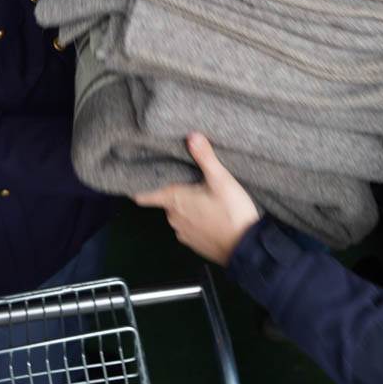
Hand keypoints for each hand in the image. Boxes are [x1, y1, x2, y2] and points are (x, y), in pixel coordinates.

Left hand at [134, 132, 260, 265]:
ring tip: (202, 196)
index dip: (140, 189)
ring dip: (186, 207)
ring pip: (179, 215)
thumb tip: (191, 136)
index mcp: (175, 201)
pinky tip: (210, 214)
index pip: (146, 196)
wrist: (246, 247)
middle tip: (187, 179)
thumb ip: (205, 157)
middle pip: (166, 202)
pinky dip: (195, 220)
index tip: (135, 183)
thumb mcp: (221, 180)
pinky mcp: (196, 244)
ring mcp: (184, 234)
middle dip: (173, 192)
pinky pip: (189, 227)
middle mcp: (174, 218)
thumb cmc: (231, 211)